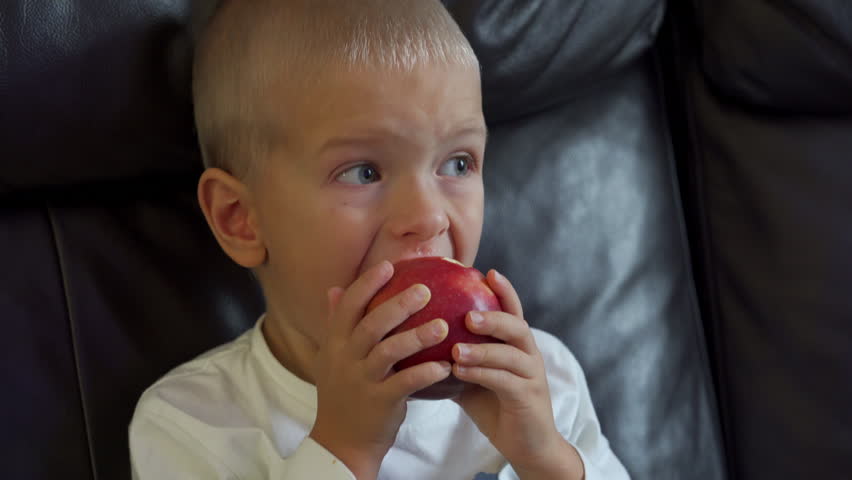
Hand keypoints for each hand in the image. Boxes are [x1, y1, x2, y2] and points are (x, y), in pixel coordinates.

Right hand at [310, 261, 451, 479]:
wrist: (341, 440)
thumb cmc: (343, 392)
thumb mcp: (331, 357)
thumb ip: (334, 323)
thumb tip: (334, 288)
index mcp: (334, 343)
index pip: (348, 306)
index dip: (367, 284)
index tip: (389, 266)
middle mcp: (345, 359)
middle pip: (371, 325)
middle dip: (398, 305)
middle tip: (425, 290)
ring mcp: (361, 381)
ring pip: (389, 352)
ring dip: (417, 336)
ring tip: (443, 326)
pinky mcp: (380, 402)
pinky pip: (405, 383)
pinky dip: (426, 373)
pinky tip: (446, 365)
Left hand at [452, 270, 584, 479]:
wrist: (526, 444)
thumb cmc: (494, 405)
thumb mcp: (471, 376)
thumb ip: (453, 355)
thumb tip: (415, 337)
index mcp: (516, 344)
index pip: (513, 310)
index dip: (504, 290)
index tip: (487, 272)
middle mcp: (528, 354)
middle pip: (517, 326)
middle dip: (494, 316)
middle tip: (468, 314)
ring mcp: (532, 376)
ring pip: (511, 354)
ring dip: (483, 349)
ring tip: (456, 348)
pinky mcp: (528, 398)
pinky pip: (505, 382)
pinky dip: (481, 374)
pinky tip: (459, 372)